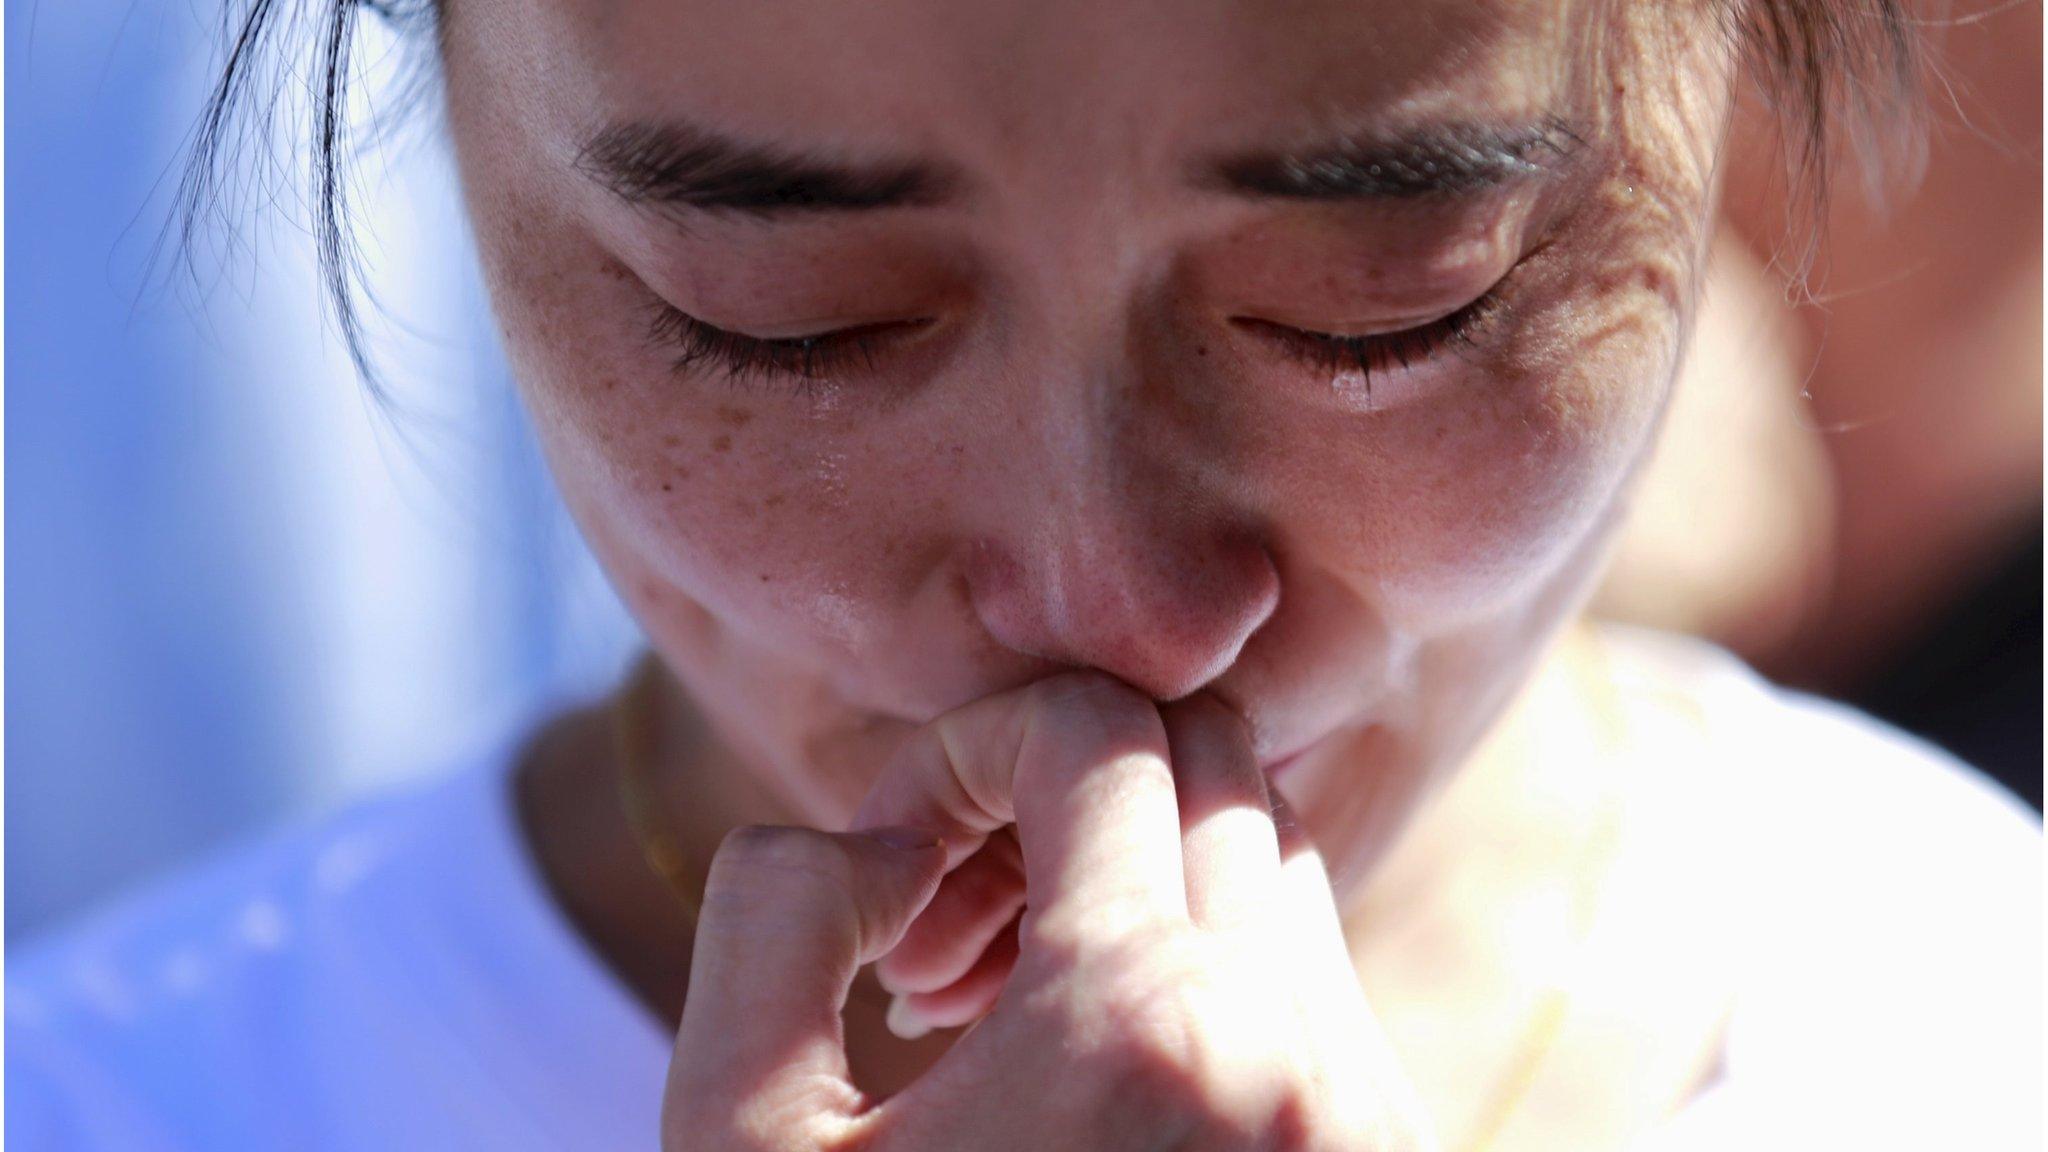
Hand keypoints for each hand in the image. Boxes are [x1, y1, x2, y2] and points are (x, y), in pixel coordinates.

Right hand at [664, 671, 1435, 1150]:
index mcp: (1141, 1029)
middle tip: (942, 935)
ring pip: (1275, 862)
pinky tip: (1085, 1088)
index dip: (969, 748)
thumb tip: (868, 835)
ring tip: (1000, 1022)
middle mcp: (1298, 1059)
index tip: (897, 866)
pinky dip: (1203, 973)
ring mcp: (1368, 1121)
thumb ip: (775, 925)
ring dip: (1134, 885)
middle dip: (1061, 798)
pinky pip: (1313, 979)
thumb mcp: (735, 1149)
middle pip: (1210, 765)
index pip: (1097, 728)